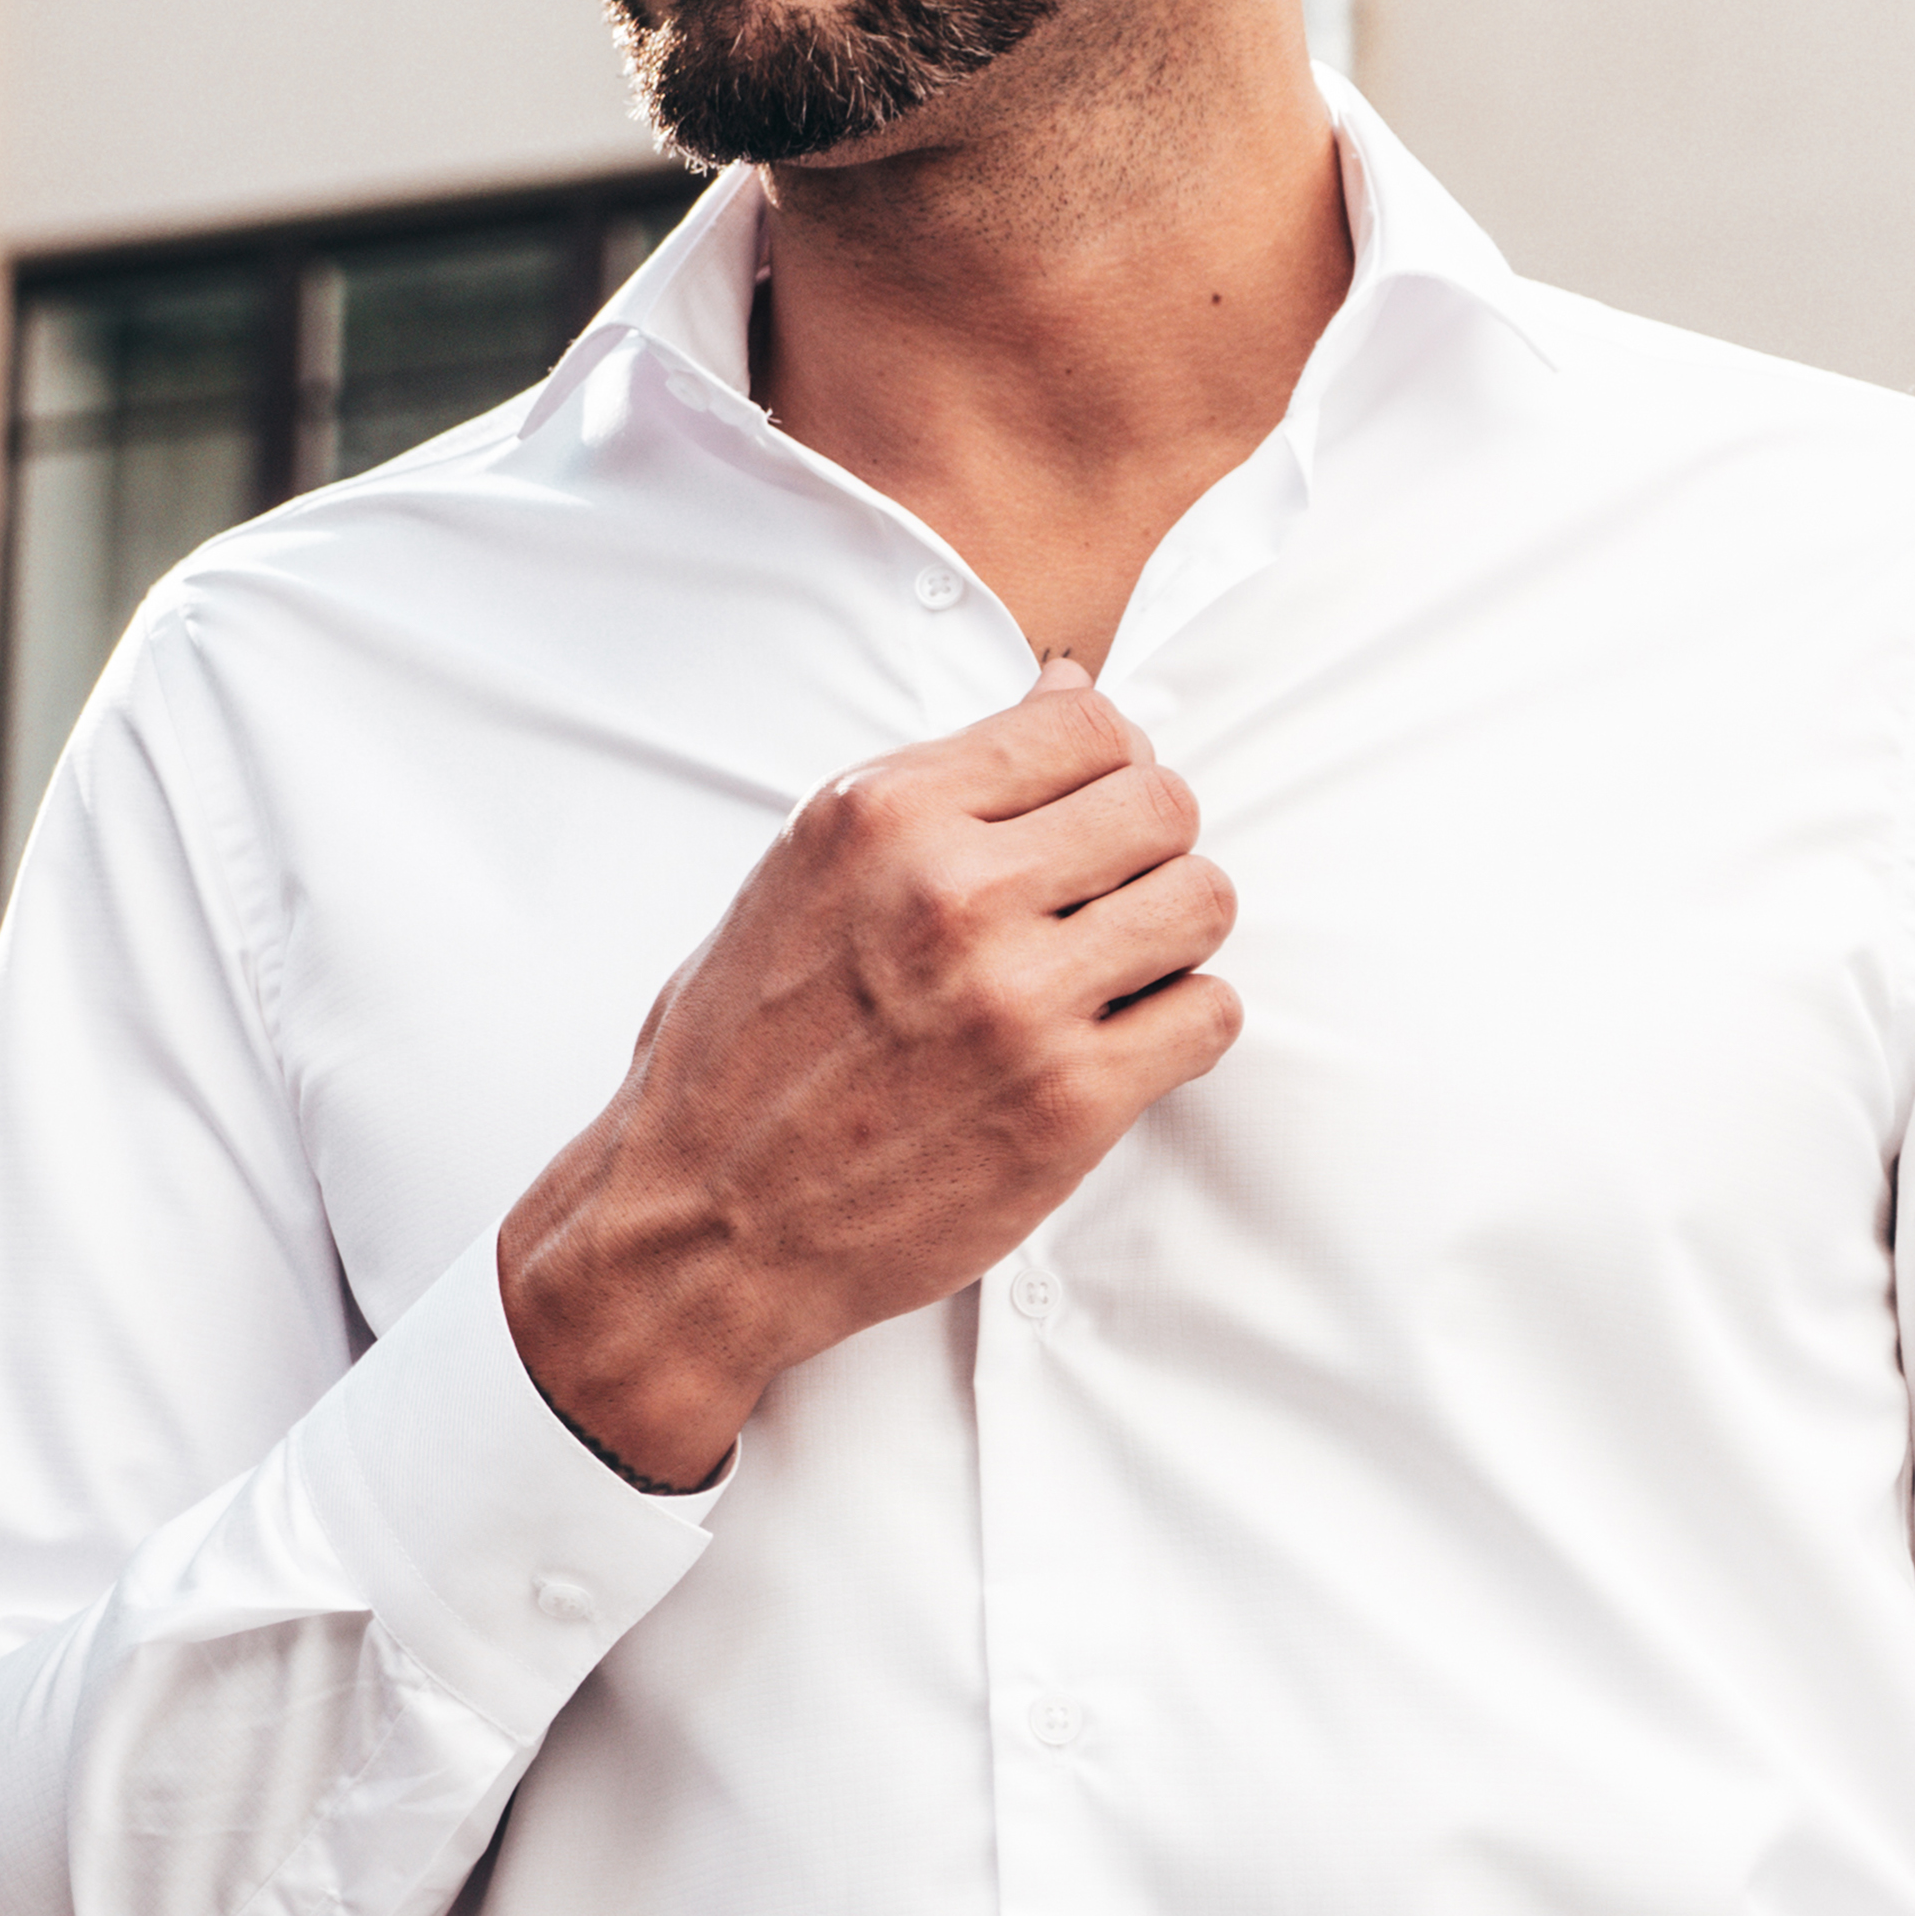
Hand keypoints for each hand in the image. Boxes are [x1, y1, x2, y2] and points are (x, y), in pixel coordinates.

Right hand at [500, 661, 1239, 1488]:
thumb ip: (940, 785)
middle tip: (1109, 899)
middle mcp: (954, 891)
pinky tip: (1125, 1042)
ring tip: (1119, 970)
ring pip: (1203, 899)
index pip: (1088, 721)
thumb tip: (1063, 691)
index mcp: (885, 815)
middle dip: (1149, 847)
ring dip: (1176, 934)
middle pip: (1162, 801)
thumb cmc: (742, 1056)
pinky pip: (1210, 1014)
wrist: (704, 1225)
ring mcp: (1020, 997)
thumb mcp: (809, 873)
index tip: (1091, 810)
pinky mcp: (1071, 1100)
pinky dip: (1183, 1027)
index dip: (1107, 766)